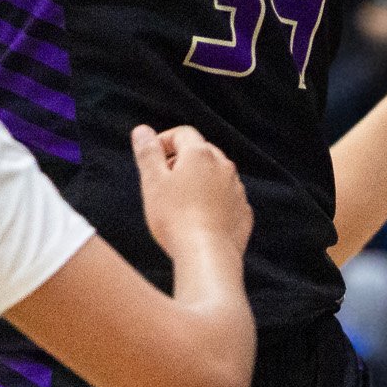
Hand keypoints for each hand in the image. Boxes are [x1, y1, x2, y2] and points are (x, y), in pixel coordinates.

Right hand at [132, 124, 252, 264]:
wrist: (207, 257)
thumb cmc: (175, 218)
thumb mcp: (152, 182)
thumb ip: (148, 153)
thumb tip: (142, 130)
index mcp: (200, 154)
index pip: (182, 134)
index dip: (164, 141)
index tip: (151, 159)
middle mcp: (224, 166)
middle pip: (201, 153)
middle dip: (181, 162)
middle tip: (162, 183)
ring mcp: (237, 189)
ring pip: (216, 176)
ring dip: (200, 182)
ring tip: (180, 204)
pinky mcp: (243, 212)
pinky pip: (227, 199)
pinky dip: (214, 203)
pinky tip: (200, 219)